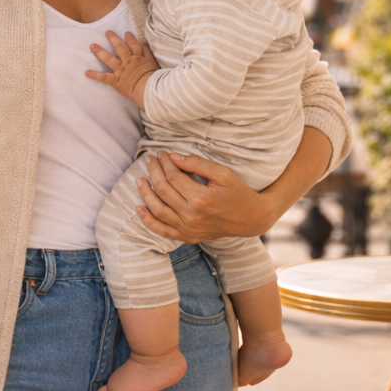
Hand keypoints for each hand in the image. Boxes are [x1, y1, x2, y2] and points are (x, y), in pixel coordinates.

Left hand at [85, 30, 157, 108]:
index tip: (126, 33)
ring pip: (109, 58)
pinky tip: (87, 72)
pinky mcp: (115, 80)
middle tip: (107, 32)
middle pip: (120, 48)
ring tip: (92, 46)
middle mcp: (128, 61)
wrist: (148, 88)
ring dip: (100, 52)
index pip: (133, 45)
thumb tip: (144, 44)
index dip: (130, 38)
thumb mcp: (154, 63)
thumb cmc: (154, 78)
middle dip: (113, 39)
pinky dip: (95, 75)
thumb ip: (148, 53)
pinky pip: (104, 77)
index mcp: (138, 57)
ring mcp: (120, 70)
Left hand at [133, 152, 275, 243]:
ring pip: (158, 210)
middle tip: (149, 159)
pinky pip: (162, 230)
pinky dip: (148, 220)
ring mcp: (188, 229)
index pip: (173, 176)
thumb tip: (173, 157)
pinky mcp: (188, 237)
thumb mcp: (223, 173)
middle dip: (153, 172)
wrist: (251, 219)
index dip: (165, 163)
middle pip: (163, 190)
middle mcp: (192, 216)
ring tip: (140, 180)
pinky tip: (139, 208)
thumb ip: (197, 164)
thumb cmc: (239, 192)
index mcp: (201, 198)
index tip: (162, 153)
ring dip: (145, 193)